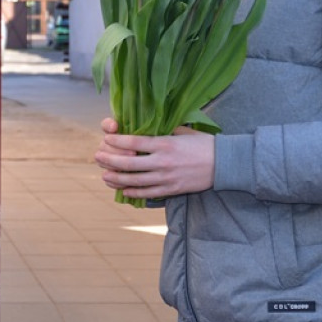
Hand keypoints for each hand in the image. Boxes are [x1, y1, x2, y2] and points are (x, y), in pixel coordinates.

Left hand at [94, 118, 214, 200]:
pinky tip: (123, 190)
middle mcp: (163, 161)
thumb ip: (162, 131)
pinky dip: (134, 192)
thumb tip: (143, 128)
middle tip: (97, 157)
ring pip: (135, 181)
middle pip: (129, 163)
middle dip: (109, 160)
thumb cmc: (203, 144)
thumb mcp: (182, 131)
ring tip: (104, 176)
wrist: (224, 163)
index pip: (134, 142)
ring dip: (116, 179)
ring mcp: (167, 178)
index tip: (106, 139)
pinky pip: (148, 193)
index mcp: (165, 143)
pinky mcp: (172, 190)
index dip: (116, 141)